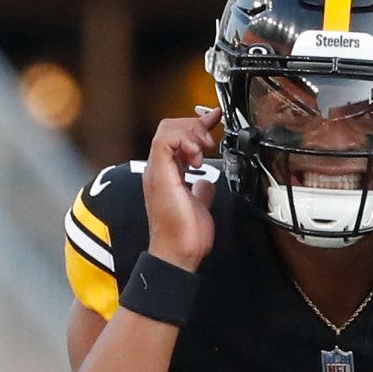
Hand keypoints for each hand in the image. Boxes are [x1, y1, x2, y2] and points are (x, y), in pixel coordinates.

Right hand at [142, 107, 222, 271]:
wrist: (179, 252)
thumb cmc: (186, 236)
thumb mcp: (200, 205)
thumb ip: (201, 190)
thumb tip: (207, 184)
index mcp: (167, 173)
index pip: (176, 137)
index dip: (196, 125)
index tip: (216, 119)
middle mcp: (158, 169)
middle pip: (170, 127)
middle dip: (195, 127)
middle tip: (210, 141)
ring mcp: (157, 171)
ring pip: (166, 130)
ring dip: (191, 133)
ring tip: (203, 149)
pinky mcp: (159, 174)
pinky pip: (165, 141)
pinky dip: (184, 141)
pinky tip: (196, 156)